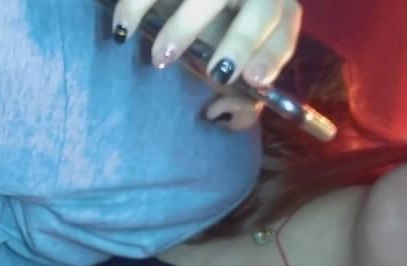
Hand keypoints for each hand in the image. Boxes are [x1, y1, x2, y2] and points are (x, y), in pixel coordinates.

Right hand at [112, 0, 301, 89]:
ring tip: (160, 58)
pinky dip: (135, 5)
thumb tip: (224, 114)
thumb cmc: (211, 34)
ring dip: (185, 27)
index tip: (253, 79)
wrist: (186, 3)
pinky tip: (122, 30)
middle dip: (240, 42)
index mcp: (272, 8)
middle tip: (217, 74)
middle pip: (262, 8)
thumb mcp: (226, 62)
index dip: (272, 52)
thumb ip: (239, 96)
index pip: (284, 24)